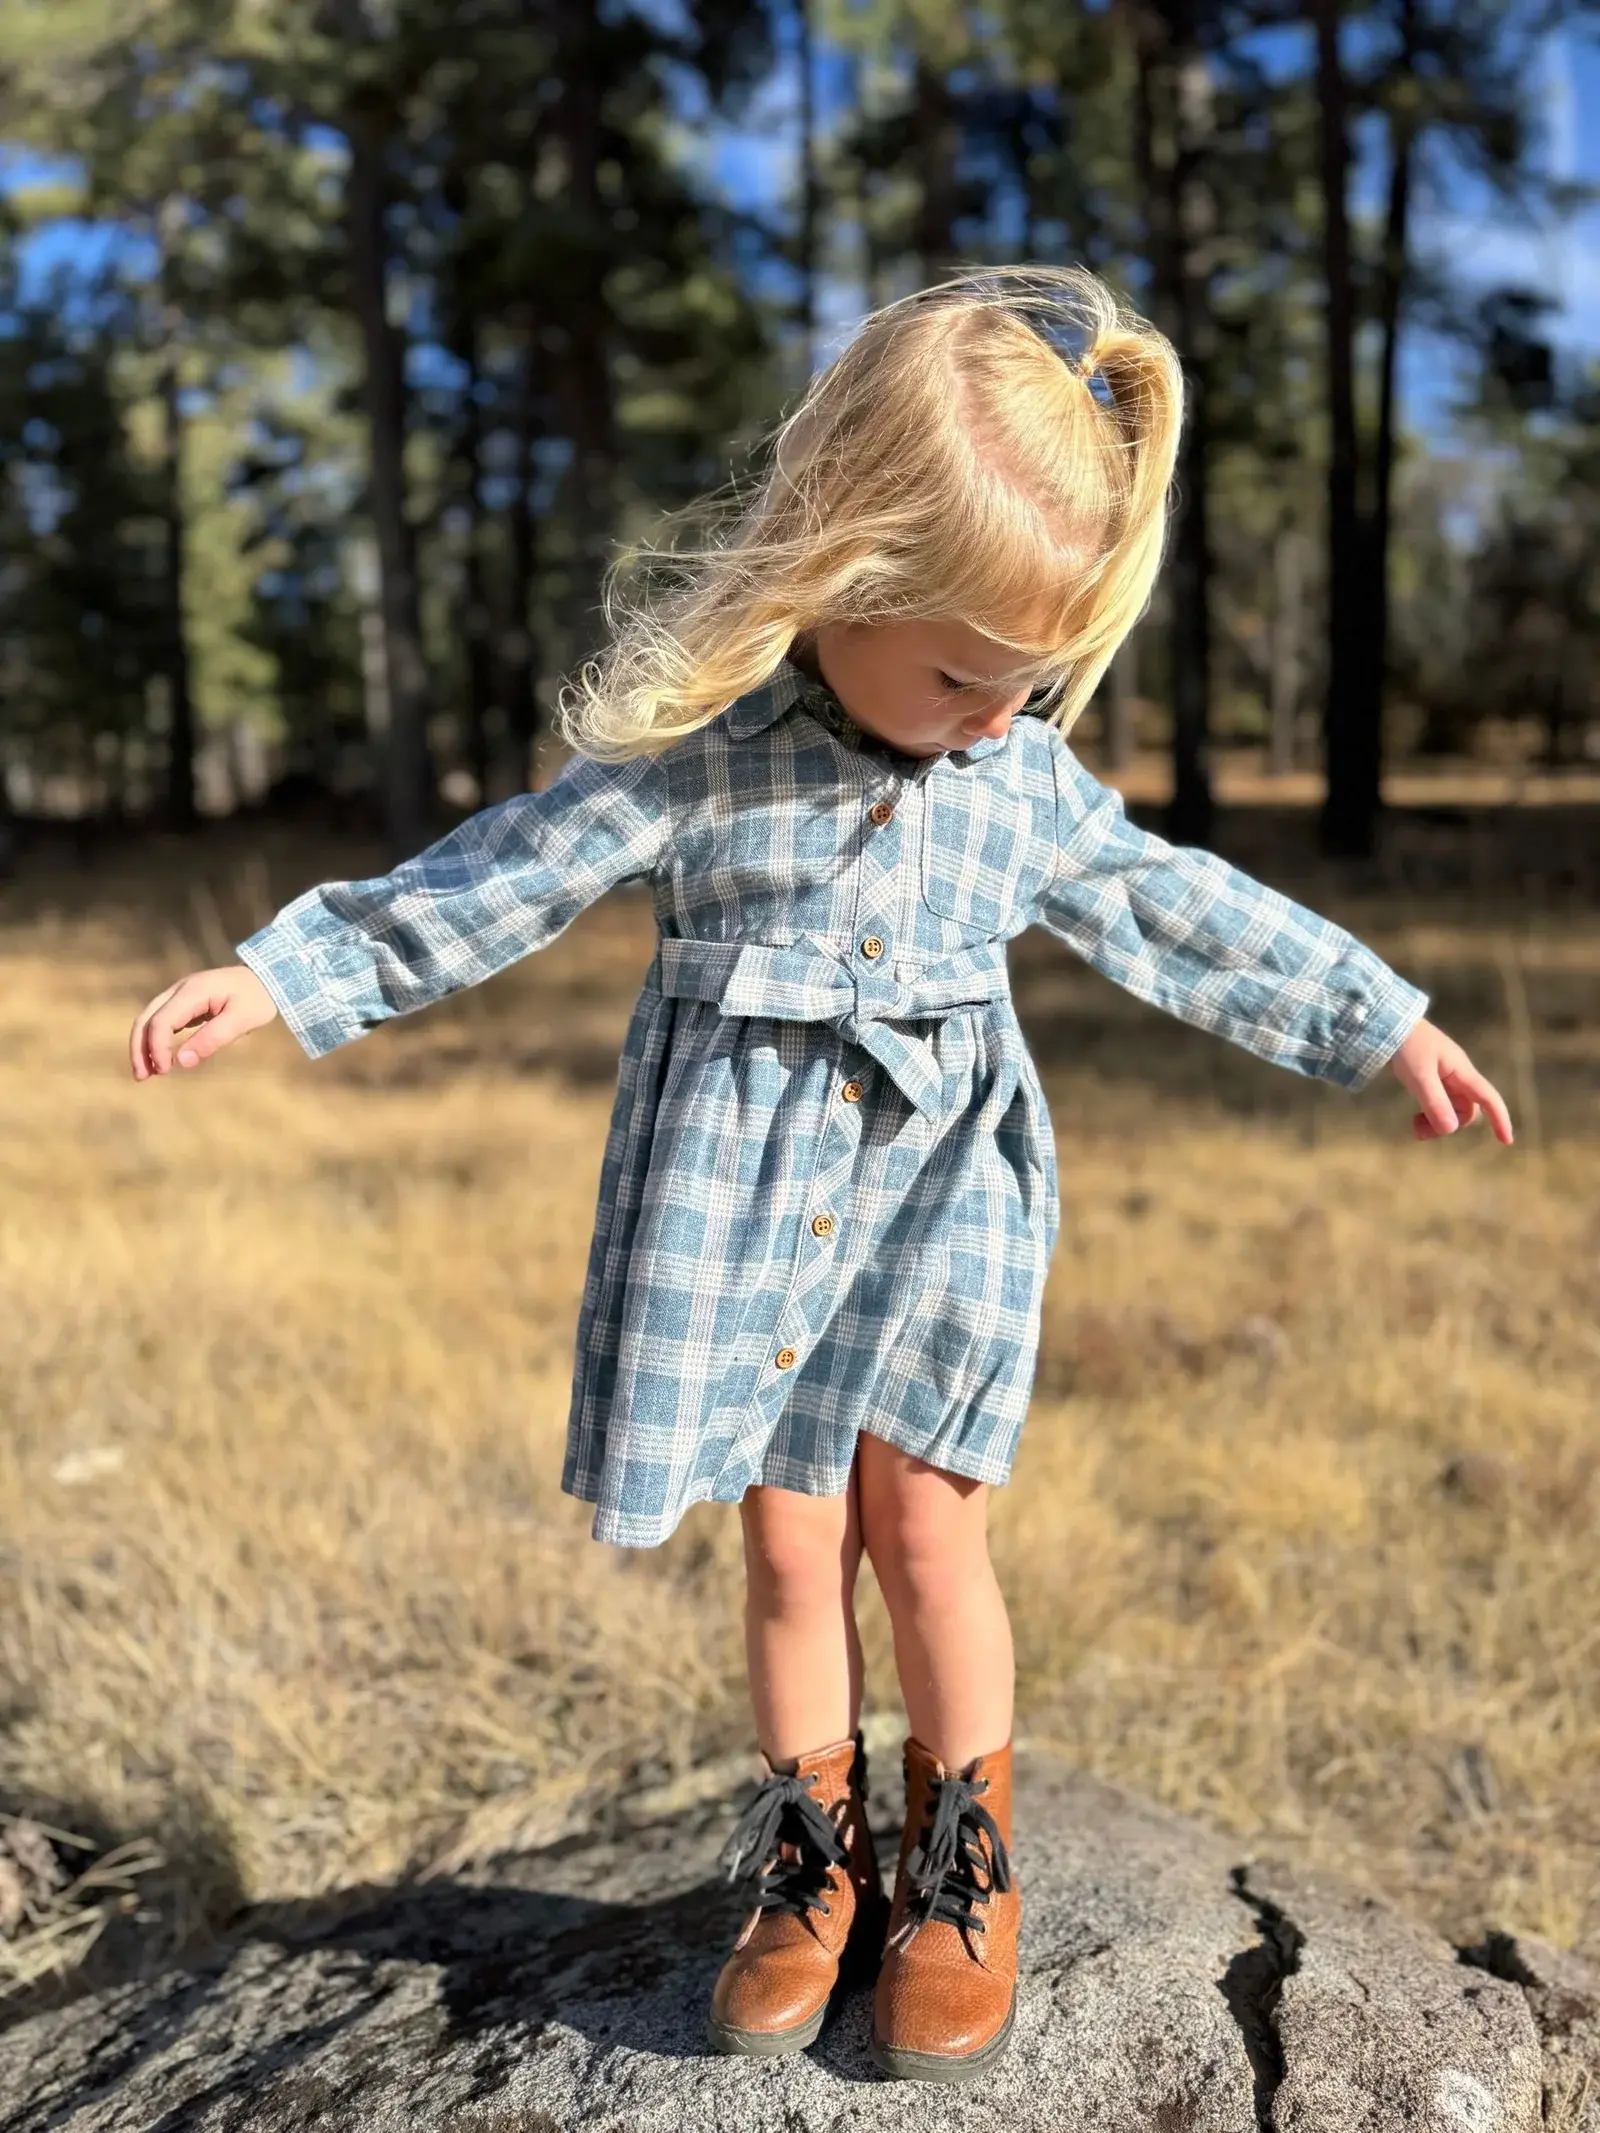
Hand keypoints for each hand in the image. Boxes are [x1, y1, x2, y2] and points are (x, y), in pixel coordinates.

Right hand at [130, 964, 278, 1080]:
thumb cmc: (258, 998)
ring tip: (146, 1073)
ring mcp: (179, 994)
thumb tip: (181, 1061)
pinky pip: (161, 1020)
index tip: (165, 1070)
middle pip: (147, 1018)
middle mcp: (179, 989)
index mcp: (193, 991)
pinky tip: (159, 1059)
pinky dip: (155, 1039)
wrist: (267, 978)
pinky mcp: (184, 1002)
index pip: (162, 1021)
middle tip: (142, 1077)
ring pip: (149, 1019)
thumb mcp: (243, 1020)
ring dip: (143, 1045)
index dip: (157, 1047)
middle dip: (140, 1048)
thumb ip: (213, 1038)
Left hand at [1388, 1018, 1512, 1144]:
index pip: (1488, 1098)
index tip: (1506, 1141)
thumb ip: (1435, 1102)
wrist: (1391, 1024)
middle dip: (1450, 1125)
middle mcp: (1458, 1076)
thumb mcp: (1419, 1076)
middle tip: (1419, 1131)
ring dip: (1437, 1123)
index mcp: (1462, 1072)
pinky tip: (1416, 1119)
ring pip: (1452, 1110)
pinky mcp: (1433, 1079)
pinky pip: (1440, 1104)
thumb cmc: (1407, 1046)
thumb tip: (1451, 1129)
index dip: (1500, 1118)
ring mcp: (1446, 1078)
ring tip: (1415, 1128)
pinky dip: (1430, 1115)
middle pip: (1466, 1110)